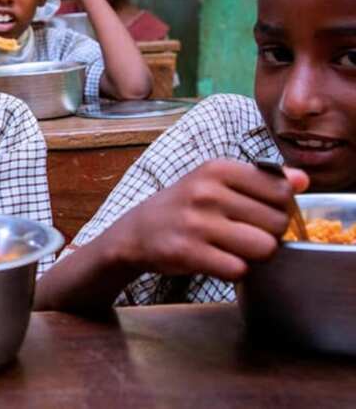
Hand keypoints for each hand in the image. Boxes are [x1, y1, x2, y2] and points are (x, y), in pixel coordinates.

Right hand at [105, 159, 308, 281]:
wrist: (135, 232)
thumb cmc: (184, 207)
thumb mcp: (215, 182)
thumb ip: (261, 179)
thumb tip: (303, 180)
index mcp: (217, 168)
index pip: (282, 190)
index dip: (279, 207)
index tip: (259, 212)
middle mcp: (206, 192)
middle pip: (277, 222)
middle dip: (268, 234)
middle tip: (243, 233)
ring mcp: (195, 222)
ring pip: (264, 247)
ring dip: (255, 255)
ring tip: (235, 248)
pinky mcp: (187, 252)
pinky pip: (239, 269)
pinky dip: (234, 270)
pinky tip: (218, 260)